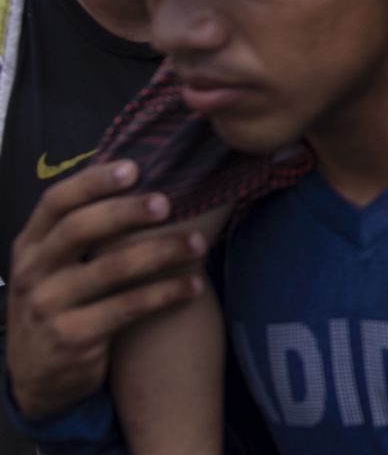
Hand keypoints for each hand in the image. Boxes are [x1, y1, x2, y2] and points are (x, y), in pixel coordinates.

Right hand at [6, 162, 206, 421]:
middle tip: (167, 203)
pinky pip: (127, 308)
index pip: (55, 203)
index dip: (92, 182)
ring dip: (160, 253)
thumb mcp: (53, 267)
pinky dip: (165, 294)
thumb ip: (80, 231)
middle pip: (78, 230)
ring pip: (110, 270)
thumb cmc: (62, 304)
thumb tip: (138, 176)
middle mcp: (33, 274)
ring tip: (199, 244)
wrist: (40, 377)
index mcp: (29, 247)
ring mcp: (49, 307)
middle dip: (125, 212)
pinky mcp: (72, 338)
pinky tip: (194, 286)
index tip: (133, 168)